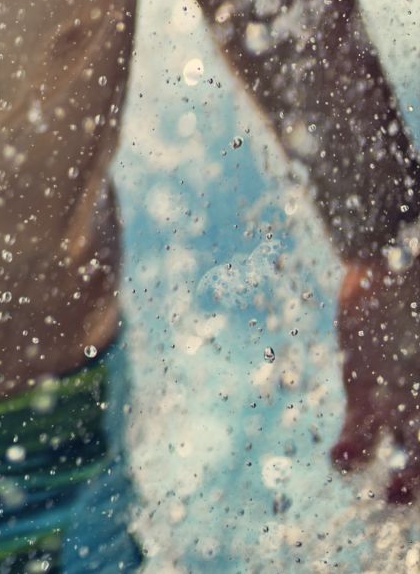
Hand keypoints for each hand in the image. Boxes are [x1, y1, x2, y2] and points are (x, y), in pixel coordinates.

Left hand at [332, 255, 419, 504]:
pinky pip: (362, 432)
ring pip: (412, 457)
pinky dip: (353, 449)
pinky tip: (342, 458)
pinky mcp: (365, 397)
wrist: (391, 258)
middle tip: (417, 490)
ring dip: (406, 484)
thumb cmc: (416, 270)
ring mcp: (405, 405)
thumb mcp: (415, 273)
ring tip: (394, 495)